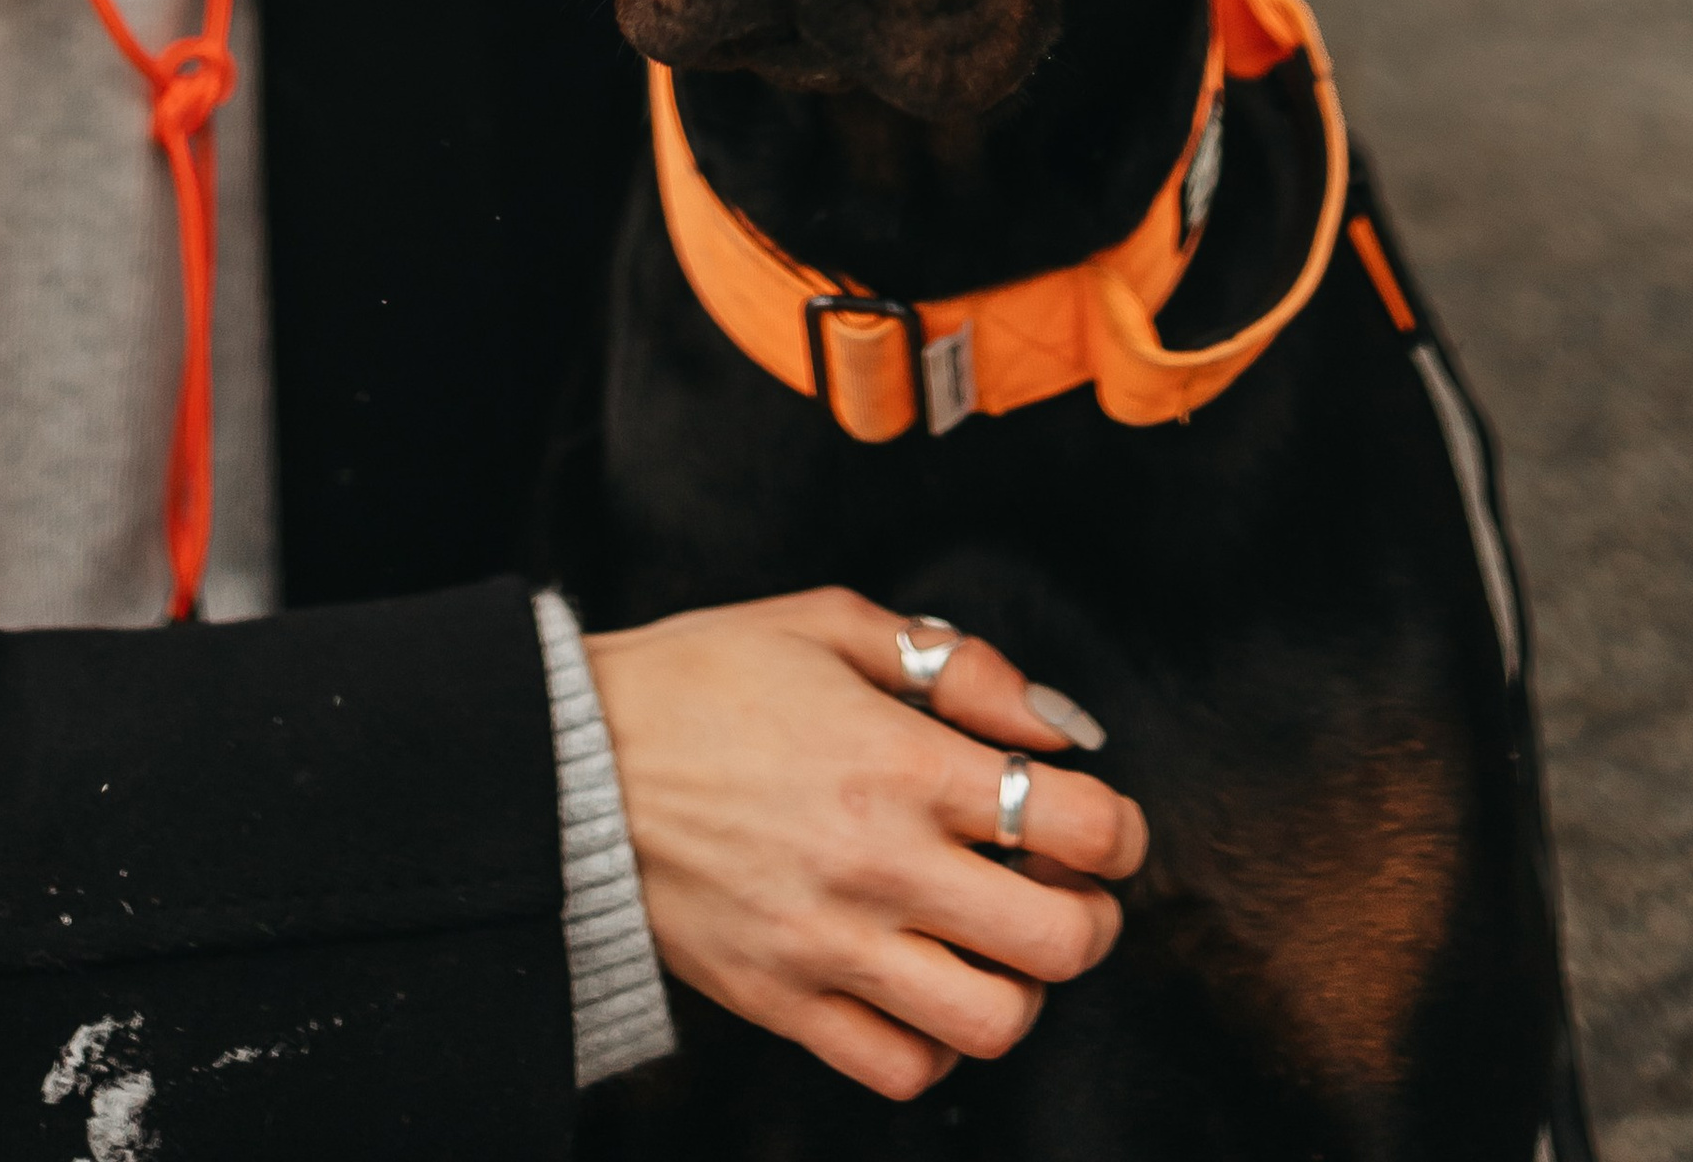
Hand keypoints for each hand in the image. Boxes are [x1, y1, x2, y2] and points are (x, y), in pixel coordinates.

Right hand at [587, 588, 1144, 1102]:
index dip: (1120, 830)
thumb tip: (1058, 725)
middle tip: (1066, 889)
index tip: (1103, 824)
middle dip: (1091, 917)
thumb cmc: (702, 681)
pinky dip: (932, 1041)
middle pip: (1062, 942)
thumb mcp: (830, 623)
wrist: (573, 762)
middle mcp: (882, 864)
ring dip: (1019, 986)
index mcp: (902, 761)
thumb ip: (959, 664)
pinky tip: (921, 984)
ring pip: (994, 1022)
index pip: (1080, 824)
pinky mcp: (784, 1002)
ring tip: (994, 943)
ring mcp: (833, 946)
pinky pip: (902, 1069)